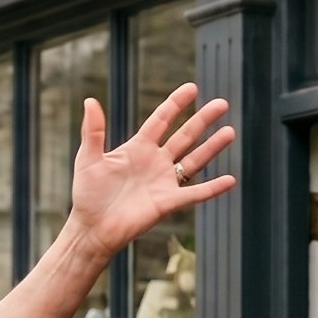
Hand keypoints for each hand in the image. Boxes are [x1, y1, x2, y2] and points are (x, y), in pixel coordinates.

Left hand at [65, 83, 234, 259]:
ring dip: (212, 146)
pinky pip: (195, 193)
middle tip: (222, 103)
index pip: (161, 120)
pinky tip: (230, 180)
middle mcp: (155, 162)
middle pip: (185, 135)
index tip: (192, 88)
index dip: (176, 104)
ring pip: (194, 160)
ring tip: (230, 131)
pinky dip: (213, 188)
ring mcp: (164, 182)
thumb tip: (90, 100)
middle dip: (203, 119)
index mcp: (138, 148)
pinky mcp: (168, 202)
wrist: (92, 229)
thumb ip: (93, 131)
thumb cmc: (87, 195)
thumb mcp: (89, 159)